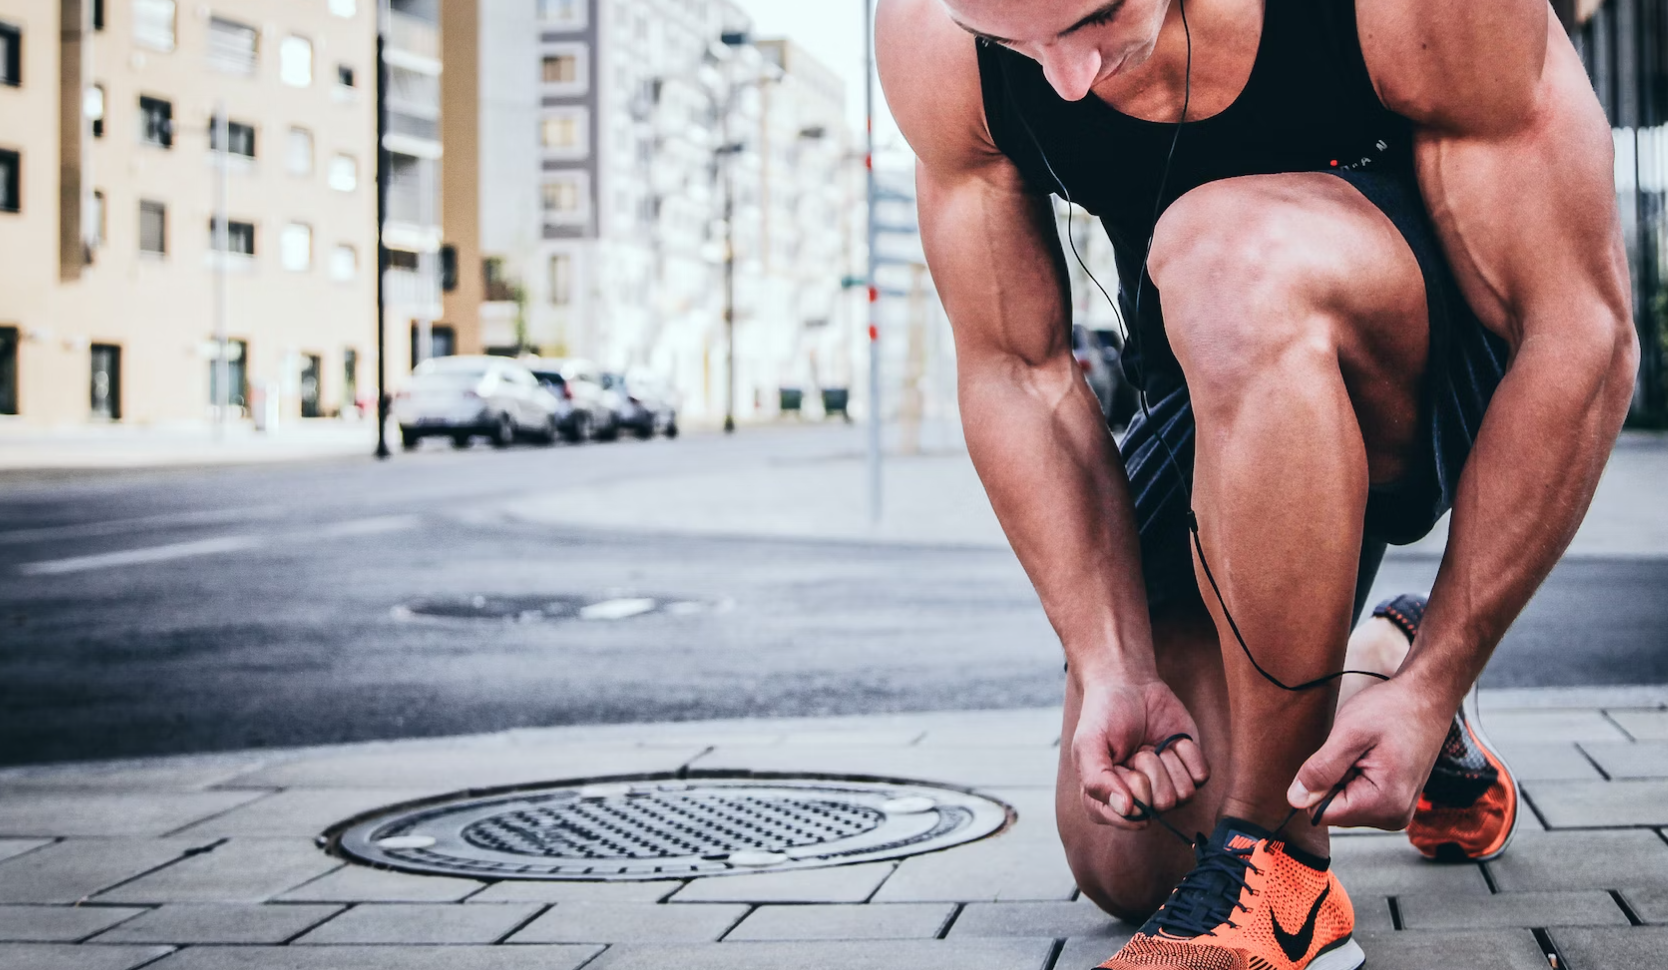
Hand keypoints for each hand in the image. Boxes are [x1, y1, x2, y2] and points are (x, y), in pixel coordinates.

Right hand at [1072, 674, 1209, 828]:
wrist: (1129, 685)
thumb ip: (1097, 780)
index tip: (1119, 763)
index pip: (1131, 818)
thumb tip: (1126, 810)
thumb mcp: (1088, 745)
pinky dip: (1187, 753)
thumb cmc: (1104, 716)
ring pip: (1184, 795)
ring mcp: (1167, 788)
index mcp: (1108, 802)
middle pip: (1160, 805)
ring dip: (1167, 761)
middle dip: (1148, 768)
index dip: (1129, 788)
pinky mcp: (1189, 772)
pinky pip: (1201, 777)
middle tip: (1135, 749)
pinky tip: (1170, 742)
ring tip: (1151, 745)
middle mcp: (1140, 801)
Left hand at [1287, 675, 1451, 828]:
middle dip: (1334, 778)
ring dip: (1345, 775)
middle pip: (1335, 810)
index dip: (1318, 784)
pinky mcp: (1394, 800)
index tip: (1339, 757)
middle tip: (1357, 750)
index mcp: (1384, 805)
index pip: (1322, 814)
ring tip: (1367, 751)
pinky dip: (1356, 774)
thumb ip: (1321, 769)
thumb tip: (1295, 800)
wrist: (1427, 698)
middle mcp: (1393, 816)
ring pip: (1344, 802)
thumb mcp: (1349, 733)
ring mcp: (1396, 810)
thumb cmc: (1394, 709)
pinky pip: (1358, 795)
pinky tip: (1373, 755)